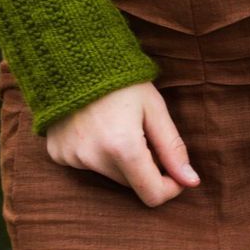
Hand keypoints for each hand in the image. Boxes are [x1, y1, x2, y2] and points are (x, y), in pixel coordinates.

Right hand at [45, 81, 200, 207]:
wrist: (75, 54)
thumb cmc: (122, 80)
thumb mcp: (154, 108)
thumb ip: (172, 148)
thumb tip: (191, 181)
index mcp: (123, 148)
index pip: (152, 195)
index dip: (170, 187)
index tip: (174, 170)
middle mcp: (94, 158)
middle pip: (131, 184)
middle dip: (143, 166)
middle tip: (141, 131)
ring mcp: (72, 158)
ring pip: (109, 175)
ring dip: (119, 160)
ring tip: (115, 123)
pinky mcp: (58, 154)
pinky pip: (86, 164)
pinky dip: (95, 153)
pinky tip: (93, 125)